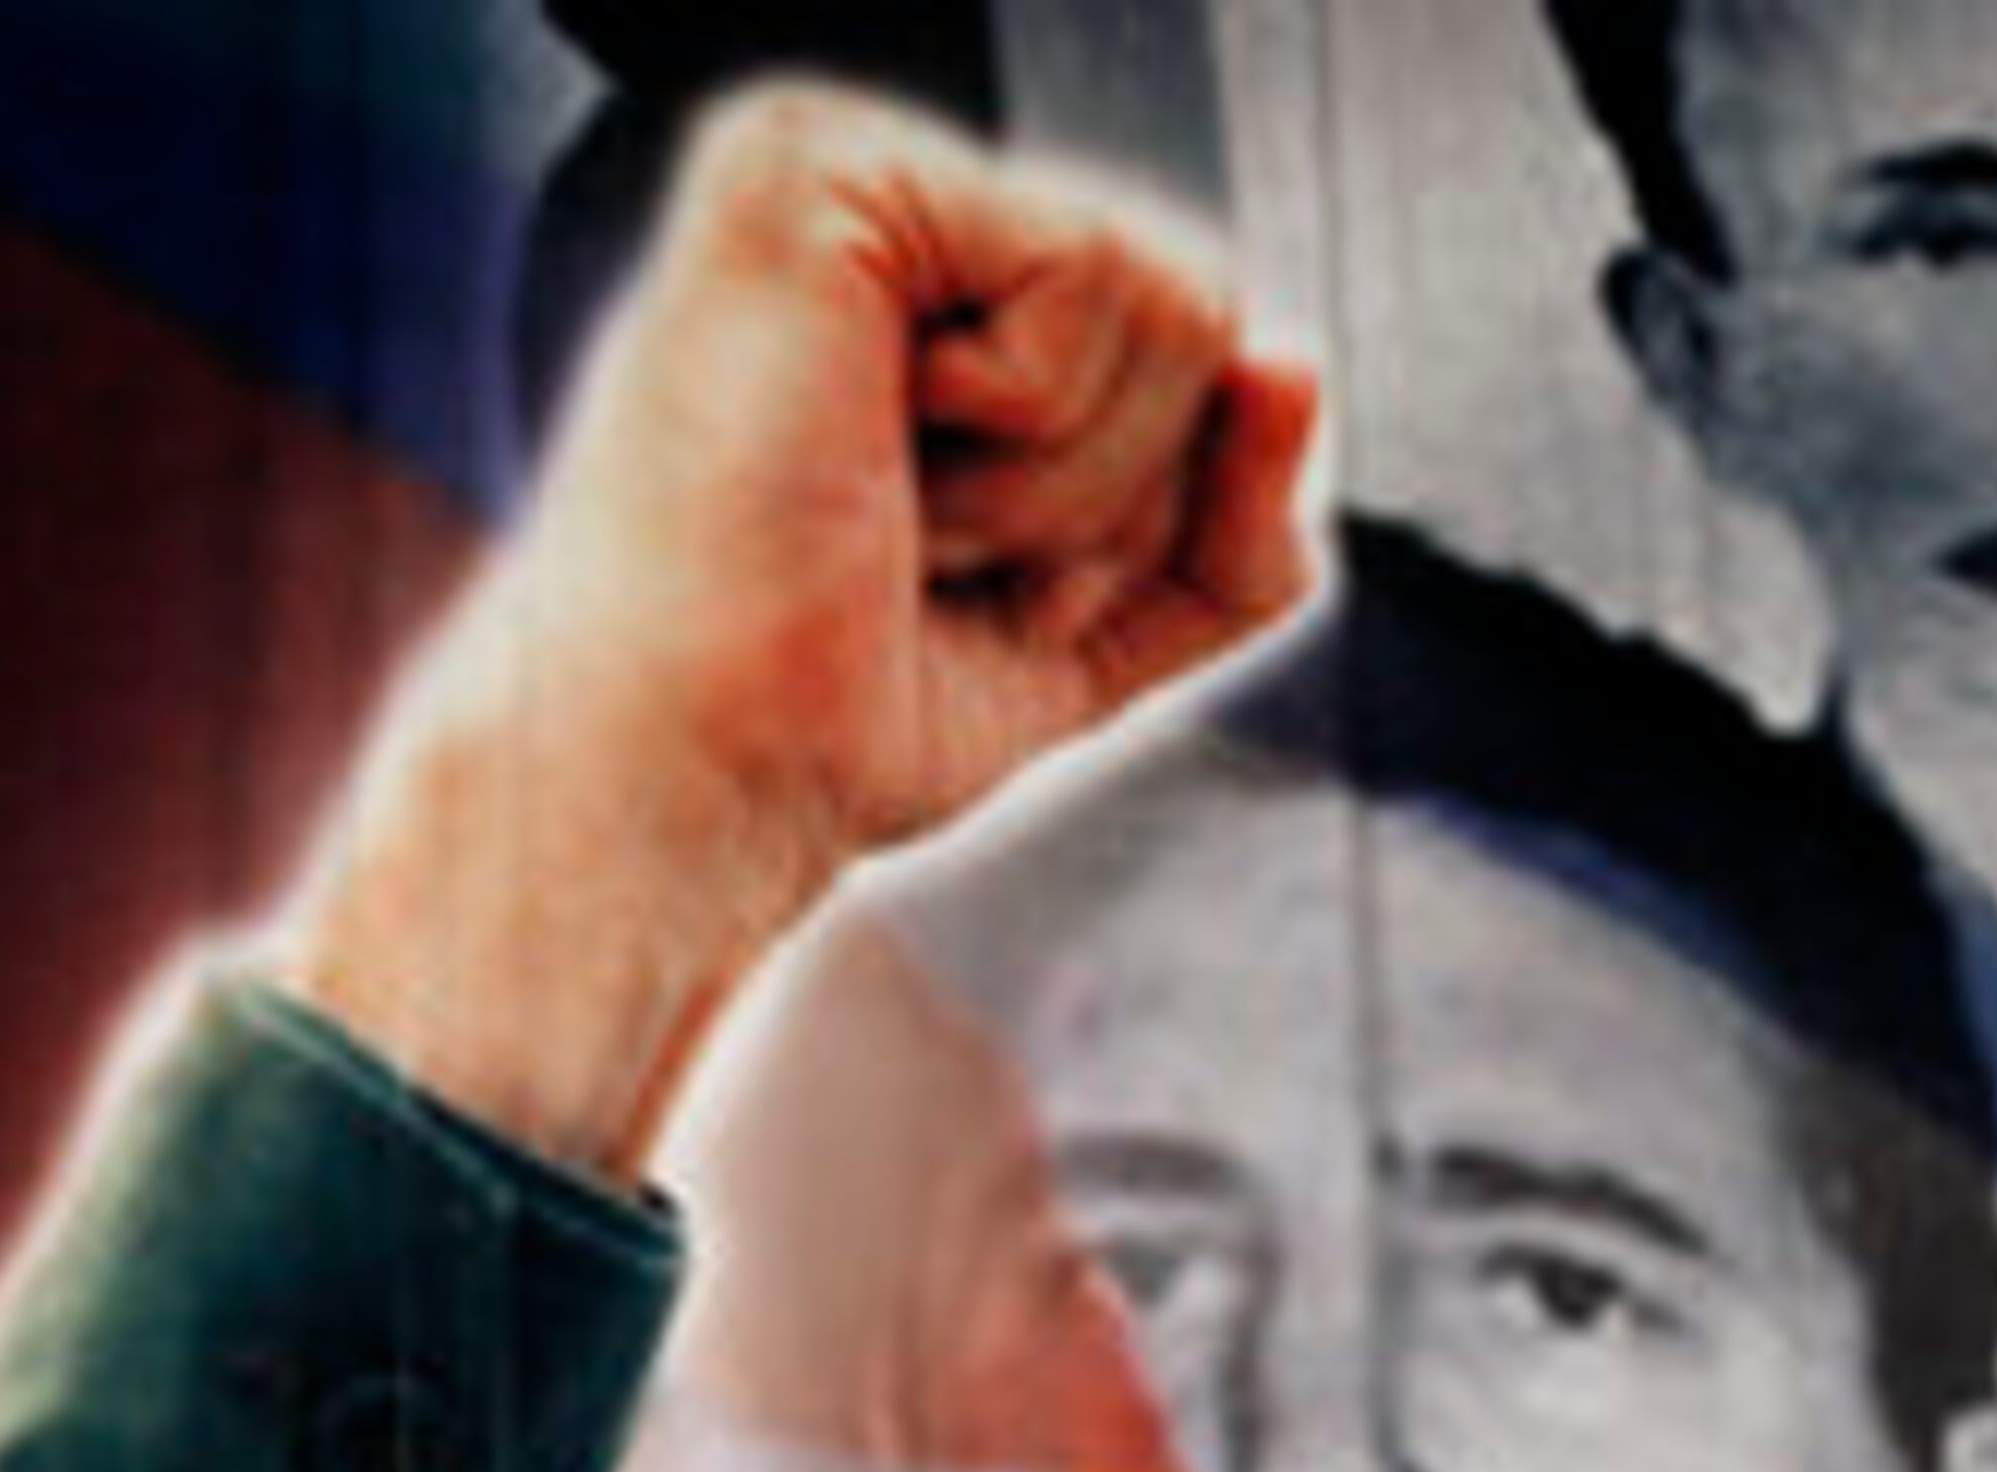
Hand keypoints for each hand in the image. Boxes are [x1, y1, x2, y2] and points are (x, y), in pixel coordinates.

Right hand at [296, 88, 1315, 1173]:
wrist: (701, 778)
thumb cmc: (834, 720)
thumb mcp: (1102, 626)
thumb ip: (1227, 509)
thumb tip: (1295, 359)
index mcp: (933, 297)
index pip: (1190, 356)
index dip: (1130, 518)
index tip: (958, 578)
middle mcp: (892, 212)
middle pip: (1202, 320)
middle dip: (1105, 500)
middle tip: (922, 549)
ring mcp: (848, 168)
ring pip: (1172, 299)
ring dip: (1058, 481)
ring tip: (892, 511)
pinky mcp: (822, 167)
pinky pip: (1096, 269)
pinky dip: (1024, 422)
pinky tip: (879, 451)